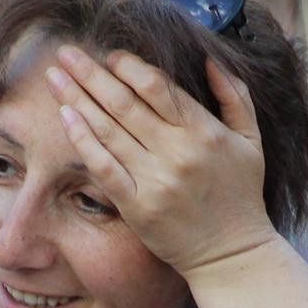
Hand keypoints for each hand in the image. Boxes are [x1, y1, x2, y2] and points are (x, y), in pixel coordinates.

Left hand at [47, 45, 279, 275]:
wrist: (232, 254)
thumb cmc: (241, 195)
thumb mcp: (251, 141)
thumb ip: (235, 97)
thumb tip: (210, 60)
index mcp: (204, 132)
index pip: (157, 86)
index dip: (128, 66)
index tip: (109, 56)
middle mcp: (178, 152)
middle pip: (124, 102)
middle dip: (90, 74)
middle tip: (66, 53)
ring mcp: (156, 181)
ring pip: (109, 130)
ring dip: (77, 99)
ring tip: (55, 77)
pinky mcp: (138, 207)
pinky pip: (104, 167)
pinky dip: (83, 139)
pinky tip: (65, 117)